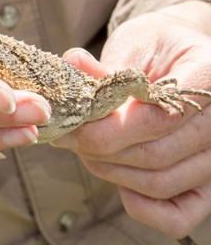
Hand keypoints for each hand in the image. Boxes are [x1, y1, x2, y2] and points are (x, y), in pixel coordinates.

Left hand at [55, 1, 210, 237]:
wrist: (179, 59)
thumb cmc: (155, 49)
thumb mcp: (132, 47)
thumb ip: (106, 69)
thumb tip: (72, 64)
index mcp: (210, 75)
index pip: (158, 118)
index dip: (107, 127)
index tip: (71, 123)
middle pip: (156, 155)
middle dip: (100, 149)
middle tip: (67, 136)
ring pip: (160, 182)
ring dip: (111, 171)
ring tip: (83, 149)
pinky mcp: (208, 185)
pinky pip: (177, 215)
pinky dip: (141, 206)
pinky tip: (116, 178)